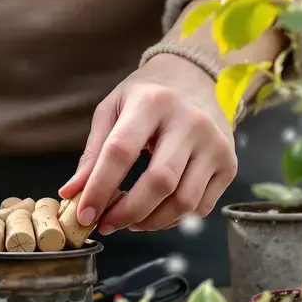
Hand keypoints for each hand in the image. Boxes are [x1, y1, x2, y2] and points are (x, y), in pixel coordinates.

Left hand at [60, 54, 237, 232]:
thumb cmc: (146, 96)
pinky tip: (156, 212)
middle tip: (107, 224)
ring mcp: (215, 144)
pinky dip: (174, 219)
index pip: (121, 152)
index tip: (84, 214)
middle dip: (128, 213)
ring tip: (131, 220)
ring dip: (151, 221)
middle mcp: (190, 122)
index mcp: (152, 102)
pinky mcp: (229, 163)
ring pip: (184, 201)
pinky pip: (201, 206)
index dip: (99, 188)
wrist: (195, 78)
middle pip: (159, 183)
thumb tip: (72, 193)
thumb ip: (92, 153)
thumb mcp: (112, 110)